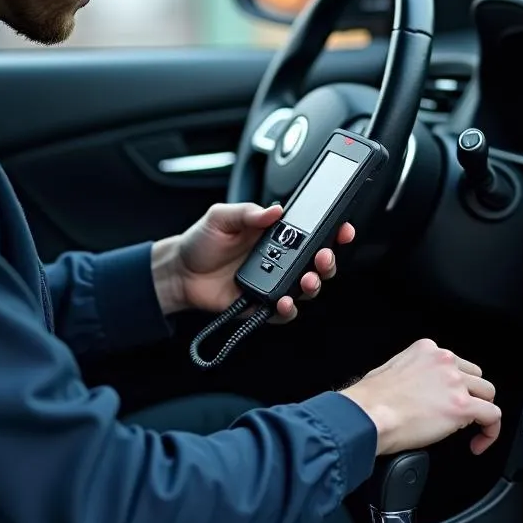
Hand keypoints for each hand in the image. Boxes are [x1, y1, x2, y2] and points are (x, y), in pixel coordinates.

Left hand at [152, 202, 354, 319]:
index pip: (313, 232)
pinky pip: (284, 312)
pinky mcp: (263, 306)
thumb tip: (275, 210)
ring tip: (308, 280)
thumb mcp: (221, 217)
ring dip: (314, 284)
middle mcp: (281, 260)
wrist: (180, 272)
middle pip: (318, 262)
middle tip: (324, 255)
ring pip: (307, 288)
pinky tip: (286, 301)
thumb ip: (247, 212)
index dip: (332, 230)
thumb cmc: (202, 242)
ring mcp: (274, 284)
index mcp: (276, 235)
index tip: (343, 227)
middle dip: (329, 259)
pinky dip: (289, 309)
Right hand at [340, 339, 501, 455]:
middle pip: (475, 377)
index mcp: (426, 350)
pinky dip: (490, 432)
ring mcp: (455, 383)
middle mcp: (444, 361)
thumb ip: (414, 372)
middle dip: (470, 396)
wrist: (368, 415)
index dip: (454, 386)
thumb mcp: (391, 369)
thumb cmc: (371, 399)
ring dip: (480, 412)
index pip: (455, 364)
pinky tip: (478, 443)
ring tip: (467, 429)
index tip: (448, 400)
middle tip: (456, 415)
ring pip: (488, 394)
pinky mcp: (462, 407)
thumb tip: (420, 390)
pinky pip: (493, 416)